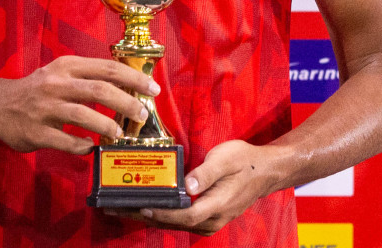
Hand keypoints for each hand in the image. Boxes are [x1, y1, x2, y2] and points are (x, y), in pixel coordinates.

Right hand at [0, 56, 157, 154]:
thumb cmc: (38, 90)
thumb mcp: (61, 73)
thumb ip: (90, 77)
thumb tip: (130, 87)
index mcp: (66, 66)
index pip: (107, 67)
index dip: (133, 78)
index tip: (152, 89)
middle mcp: (56, 84)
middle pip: (99, 89)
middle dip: (127, 102)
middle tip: (142, 114)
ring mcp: (45, 108)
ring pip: (83, 114)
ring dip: (107, 126)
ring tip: (121, 135)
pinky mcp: (35, 132)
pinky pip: (66, 141)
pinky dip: (82, 146)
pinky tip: (91, 148)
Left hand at [107, 140, 289, 233]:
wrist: (264, 171)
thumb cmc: (244, 161)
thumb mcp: (226, 158)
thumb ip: (206, 172)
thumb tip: (188, 184)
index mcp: (217, 204)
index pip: (186, 215)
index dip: (163, 214)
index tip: (142, 207)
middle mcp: (212, 218)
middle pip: (174, 222)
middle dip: (144, 215)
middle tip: (116, 206)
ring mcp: (209, 221)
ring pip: (175, 223)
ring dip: (149, 216)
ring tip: (123, 206)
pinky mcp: (206, 217)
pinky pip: (180, 220)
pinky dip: (162, 214)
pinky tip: (146, 206)